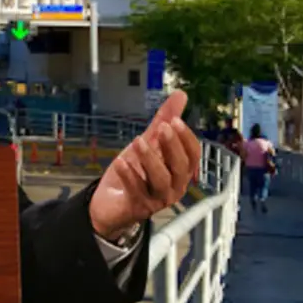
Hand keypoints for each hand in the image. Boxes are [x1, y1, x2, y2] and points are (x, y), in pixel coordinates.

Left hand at [88, 90, 201, 239]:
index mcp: (180, 171)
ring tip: (137, 141)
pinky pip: (137, 191)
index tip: (174, 121)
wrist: (109, 202)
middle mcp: (174, 187)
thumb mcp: (148, 143)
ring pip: (162, 180)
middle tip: (161, 128)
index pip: (192, 155)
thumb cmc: (134, 172)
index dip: (185, 138)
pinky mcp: (139, 207)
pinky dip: (129, 176)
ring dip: (151, 159)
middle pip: (181, 167)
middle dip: (172, 146)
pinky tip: (120, 162)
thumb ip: (163, 121)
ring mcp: (157, 199)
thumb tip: (181, 95)